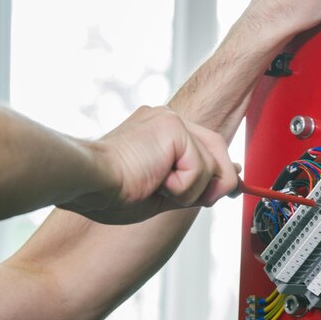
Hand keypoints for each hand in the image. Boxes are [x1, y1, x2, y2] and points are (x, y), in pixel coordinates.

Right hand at [60, 106, 238, 223]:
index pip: (206, 146)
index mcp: (160, 132)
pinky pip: (201, 169)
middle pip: (218, 149)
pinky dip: (183, 188)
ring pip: (212, 164)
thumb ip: (196, 184)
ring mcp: (171, 121)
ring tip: (158, 188)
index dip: (222, 169)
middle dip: (217, 183)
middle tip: (190, 199)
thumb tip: (232, 178)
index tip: (230, 186)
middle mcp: (167, 120)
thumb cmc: (111, 192)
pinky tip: (156, 183)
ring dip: (190, 191)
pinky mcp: (173, 128)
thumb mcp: (165, 192)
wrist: (88, 183)